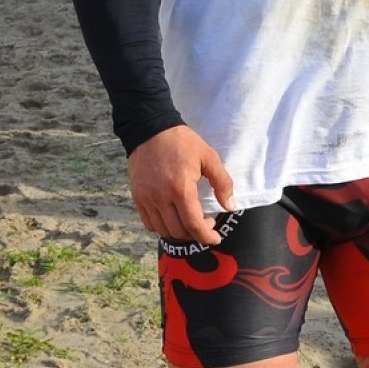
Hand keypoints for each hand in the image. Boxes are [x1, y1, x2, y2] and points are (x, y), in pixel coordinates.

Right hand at [128, 125, 235, 244]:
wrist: (150, 130)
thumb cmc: (182, 142)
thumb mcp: (208, 156)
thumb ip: (222, 182)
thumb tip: (230, 206)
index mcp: (180, 188)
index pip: (193, 225)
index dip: (206, 236)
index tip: (215, 237)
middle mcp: (161, 198)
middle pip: (179, 231)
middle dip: (196, 233)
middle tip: (206, 222)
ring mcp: (147, 199)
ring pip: (164, 230)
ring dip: (180, 232)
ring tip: (190, 220)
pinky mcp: (138, 198)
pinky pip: (150, 224)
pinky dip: (163, 227)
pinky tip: (173, 217)